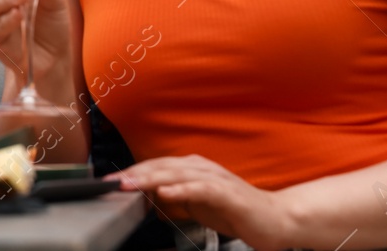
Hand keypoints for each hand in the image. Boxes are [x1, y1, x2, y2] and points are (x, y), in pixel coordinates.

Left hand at [117, 156, 287, 250]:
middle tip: (110, 181)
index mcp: (193, 169)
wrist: (277, 220)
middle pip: (161, 166)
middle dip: (134, 173)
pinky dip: (182, 189)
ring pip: (177, 174)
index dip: (132, 172)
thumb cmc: (237, 212)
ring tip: (129, 183)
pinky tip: (166, 193)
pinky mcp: (228, 194)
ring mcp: (215, 179)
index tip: (109, 182)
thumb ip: (175, 198)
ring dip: (151, 178)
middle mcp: (202, 168)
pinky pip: (201, 189)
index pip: (156, 167)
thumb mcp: (198, 204)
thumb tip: (148, 197)